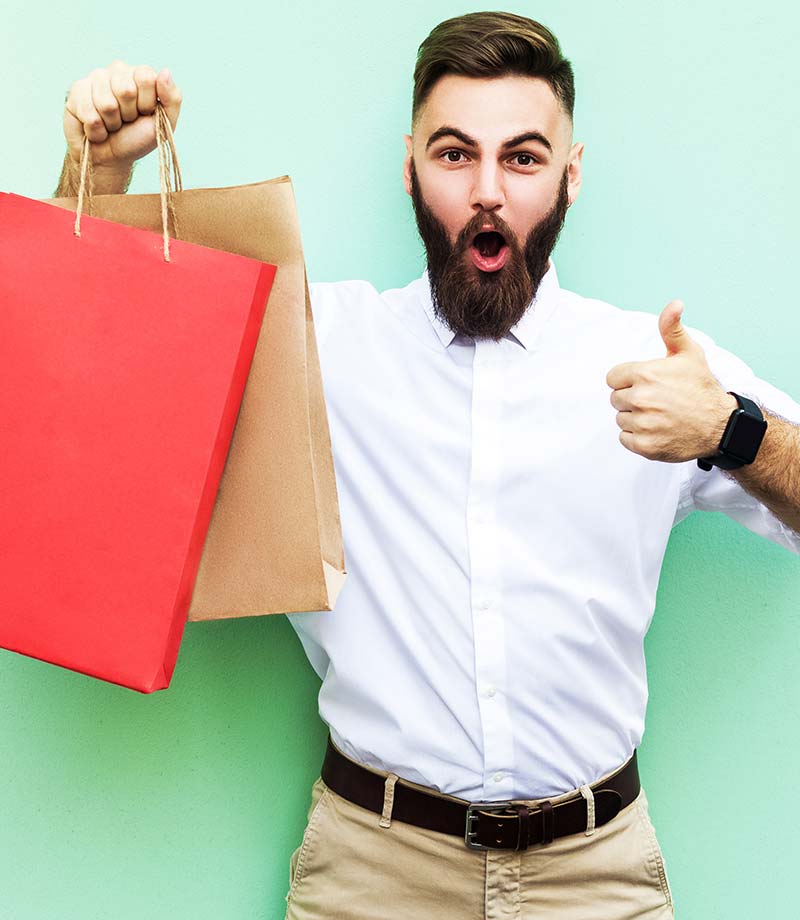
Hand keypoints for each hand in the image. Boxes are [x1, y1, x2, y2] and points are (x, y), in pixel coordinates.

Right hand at [63, 60, 181, 173]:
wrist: (109, 158)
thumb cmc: (136, 139)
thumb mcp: (163, 124)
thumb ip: (172, 99)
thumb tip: (165, 71)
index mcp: (140, 75)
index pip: (146, 77)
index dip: (146, 103)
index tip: (144, 114)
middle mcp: (118, 71)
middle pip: (126, 89)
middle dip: (128, 115)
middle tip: (126, 121)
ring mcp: (96, 78)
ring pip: (106, 103)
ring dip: (111, 124)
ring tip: (111, 125)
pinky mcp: (77, 90)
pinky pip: (88, 112)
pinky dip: (96, 130)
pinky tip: (96, 128)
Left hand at [606, 300, 737, 462]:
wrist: (720, 425)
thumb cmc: (701, 387)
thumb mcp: (688, 353)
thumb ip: (672, 329)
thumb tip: (674, 304)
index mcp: (645, 374)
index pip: (613, 378)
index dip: (628, 380)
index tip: (646, 384)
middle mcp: (641, 399)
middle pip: (615, 399)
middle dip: (632, 399)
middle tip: (656, 400)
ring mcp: (643, 424)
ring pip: (621, 419)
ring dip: (635, 418)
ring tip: (659, 415)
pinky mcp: (644, 446)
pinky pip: (625, 438)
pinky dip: (637, 437)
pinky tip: (657, 430)